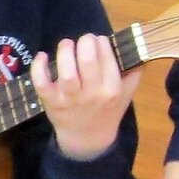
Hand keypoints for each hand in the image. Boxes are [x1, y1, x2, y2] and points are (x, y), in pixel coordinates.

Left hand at [31, 33, 140, 160]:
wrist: (87, 138)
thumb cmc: (107, 112)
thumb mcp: (126, 95)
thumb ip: (134, 74)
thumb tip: (139, 50)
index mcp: (112, 91)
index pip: (108, 61)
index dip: (102, 43)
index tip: (99, 39)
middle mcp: (92, 95)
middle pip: (87, 62)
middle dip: (85, 43)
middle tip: (84, 39)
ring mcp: (70, 99)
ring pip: (67, 72)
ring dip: (65, 51)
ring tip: (67, 44)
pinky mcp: (52, 102)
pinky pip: (42, 83)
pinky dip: (39, 67)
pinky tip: (43, 56)